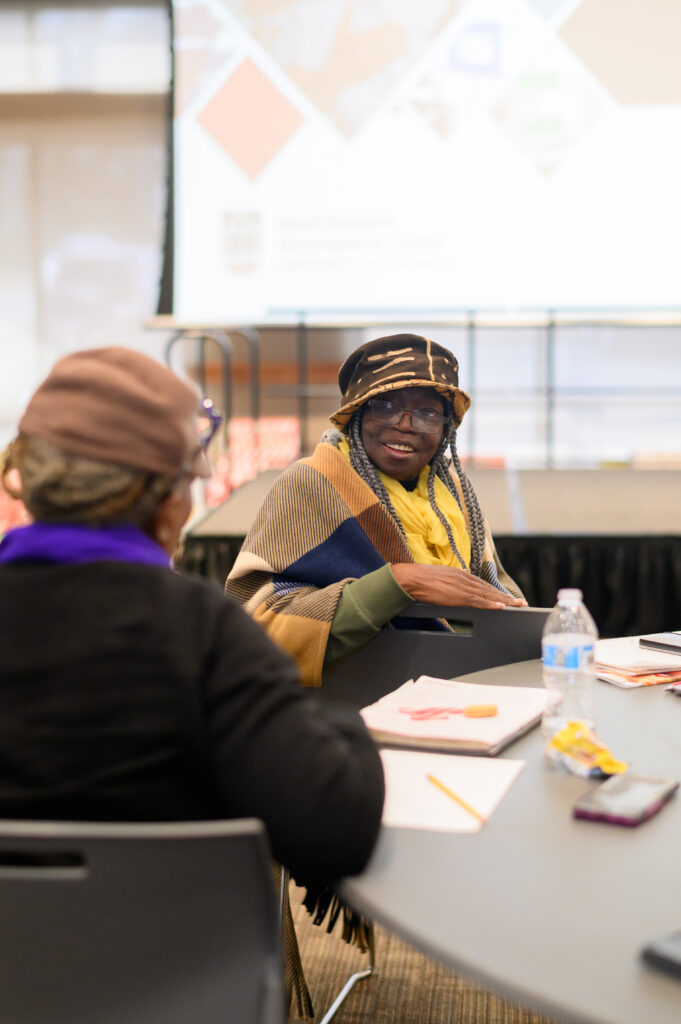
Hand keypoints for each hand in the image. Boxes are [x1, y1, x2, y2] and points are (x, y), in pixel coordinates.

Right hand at [391, 563, 526, 609]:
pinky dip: (491, 604)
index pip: (482, 584)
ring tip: (517, 605)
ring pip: (488, 595)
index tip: (506, 597)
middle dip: (506, 597)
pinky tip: (502, 607)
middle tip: (520, 602)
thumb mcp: (438, 580)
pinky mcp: (458, 595)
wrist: (410, 578)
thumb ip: (448, 585)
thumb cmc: (419, 580)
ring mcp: (462, 587)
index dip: (495, 592)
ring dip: (505, 601)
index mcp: (459, 575)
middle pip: (489, 589)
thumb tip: (450, 592)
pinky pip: (478, 601)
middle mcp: (464, 578)